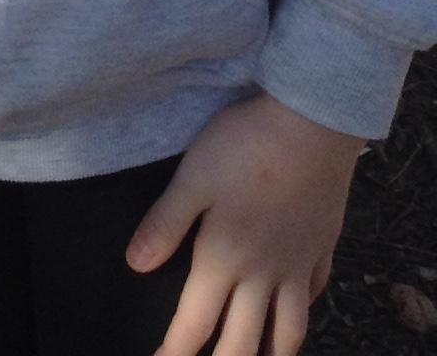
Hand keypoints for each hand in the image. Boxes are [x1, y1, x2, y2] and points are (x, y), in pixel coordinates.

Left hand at [127, 91, 363, 355]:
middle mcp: (264, 273)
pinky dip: (302, 313)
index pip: (196, 322)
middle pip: (244, 340)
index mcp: (225, 258)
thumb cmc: (245, 147)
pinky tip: (296, 312)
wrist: (312, 125)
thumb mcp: (192, 179)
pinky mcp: (322, 247)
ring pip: (289, 329)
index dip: (177, 350)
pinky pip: (313, 294)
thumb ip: (164, 224)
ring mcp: (298, 264)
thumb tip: (135, 266)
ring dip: (272, 354)